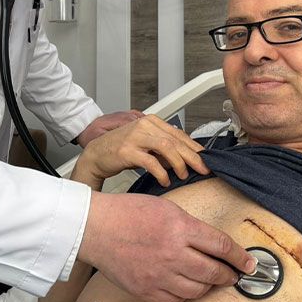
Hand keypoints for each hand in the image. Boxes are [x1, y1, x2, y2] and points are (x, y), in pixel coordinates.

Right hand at [74, 115, 208, 187]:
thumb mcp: (145, 144)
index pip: (179, 134)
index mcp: (150, 121)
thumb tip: (186, 158)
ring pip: (167, 148)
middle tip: (202, 169)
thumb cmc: (120, 150)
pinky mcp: (127, 151)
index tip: (205, 160)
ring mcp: (135, 137)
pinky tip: (165, 180)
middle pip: (176, 141)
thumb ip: (163, 147)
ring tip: (183, 175)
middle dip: (193, 157)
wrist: (96, 155)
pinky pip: (152, 162)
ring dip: (179, 164)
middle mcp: (143, 126)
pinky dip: (162, 173)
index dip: (194, 148)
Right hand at [80, 192, 256, 301]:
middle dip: (228, 275)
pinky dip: (184, 294)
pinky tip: (183, 285)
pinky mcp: (146, 290)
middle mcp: (173, 253)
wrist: (93, 228)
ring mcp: (159, 275)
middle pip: (215, 272)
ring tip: (206, 279)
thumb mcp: (165, 207)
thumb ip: (191, 226)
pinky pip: (176, 300)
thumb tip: (213, 245)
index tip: (249, 263)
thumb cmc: (126, 213)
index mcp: (179, 228)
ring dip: (208, 286)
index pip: (222, 246)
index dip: (241, 257)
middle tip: (231, 274)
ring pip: (198, 290)